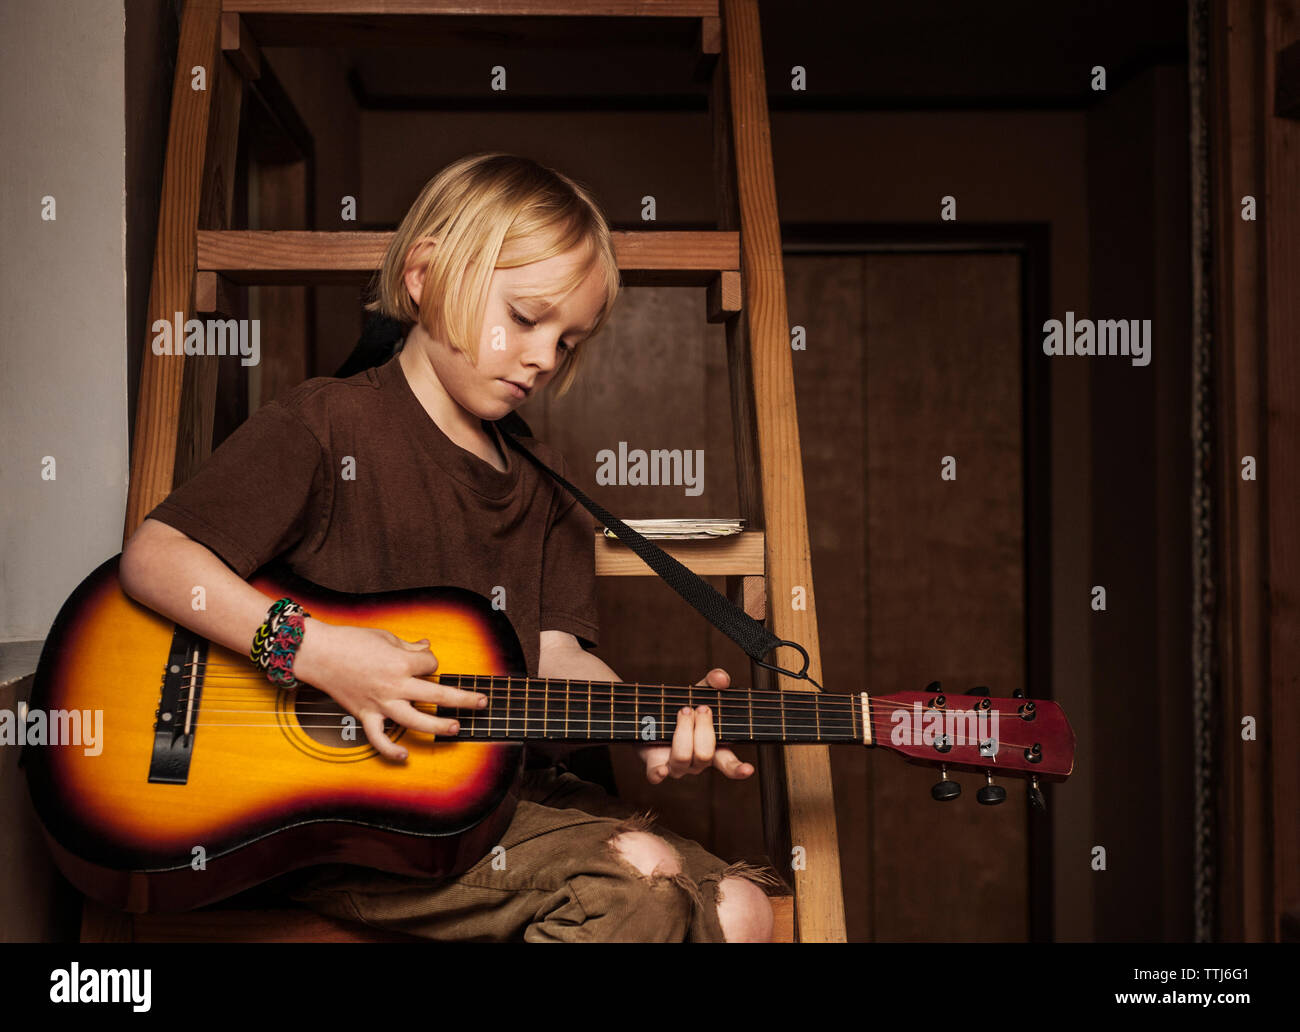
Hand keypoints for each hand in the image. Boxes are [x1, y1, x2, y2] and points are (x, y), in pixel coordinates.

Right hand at [292, 618, 487, 761]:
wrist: (318, 653)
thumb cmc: (352, 640)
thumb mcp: (386, 637)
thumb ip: (409, 646)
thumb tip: (426, 647)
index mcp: (401, 662)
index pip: (431, 665)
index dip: (431, 662)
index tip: (422, 659)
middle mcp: (395, 685)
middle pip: (437, 693)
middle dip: (462, 699)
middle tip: (481, 703)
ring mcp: (380, 703)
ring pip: (415, 720)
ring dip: (437, 725)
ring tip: (455, 728)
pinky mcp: (364, 715)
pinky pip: (379, 738)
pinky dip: (390, 750)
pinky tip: (405, 756)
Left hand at [639, 668, 754, 783]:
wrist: (653, 717)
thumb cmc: (684, 708)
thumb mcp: (700, 692)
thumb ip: (713, 683)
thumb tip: (721, 678)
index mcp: (714, 750)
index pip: (730, 765)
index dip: (739, 769)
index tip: (747, 769)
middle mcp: (697, 762)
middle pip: (705, 755)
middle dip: (703, 728)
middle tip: (700, 708)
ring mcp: (678, 766)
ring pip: (683, 758)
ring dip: (683, 731)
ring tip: (683, 711)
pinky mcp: (656, 766)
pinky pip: (656, 775)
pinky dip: (659, 772)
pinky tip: (662, 768)